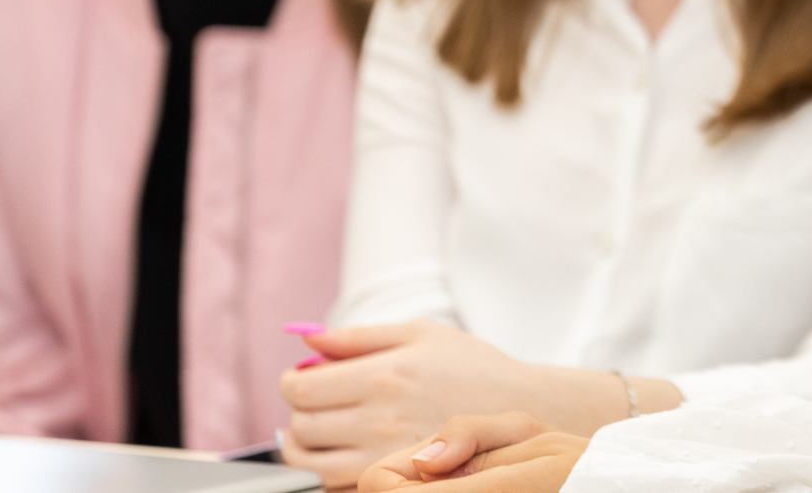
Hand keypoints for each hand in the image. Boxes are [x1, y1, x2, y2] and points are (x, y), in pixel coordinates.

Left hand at [278, 320, 551, 487]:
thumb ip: (360, 337)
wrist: (520, 409)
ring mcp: (389, 455)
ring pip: (313, 466)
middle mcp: (381, 419)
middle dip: (298, 415)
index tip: (299, 380)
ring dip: (304, 451)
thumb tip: (307, 339)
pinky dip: (329, 475)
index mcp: (385, 375)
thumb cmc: (472, 366)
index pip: (303, 389)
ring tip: (321, 433)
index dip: (291, 384)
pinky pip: (340, 487)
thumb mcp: (421, 334)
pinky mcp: (399, 480)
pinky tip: (344, 455)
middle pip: (303, 428)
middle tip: (314, 405)